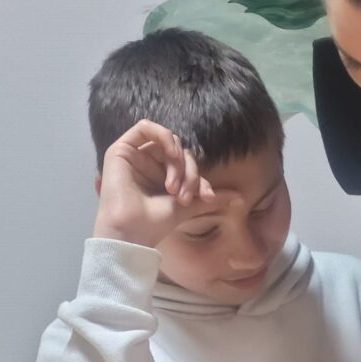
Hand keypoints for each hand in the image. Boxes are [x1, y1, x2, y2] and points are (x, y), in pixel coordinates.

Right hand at [92, 119, 215, 248]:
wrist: (132, 233)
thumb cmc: (155, 223)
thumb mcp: (188, 207)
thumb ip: (208, 198)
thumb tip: (240, 198)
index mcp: (160, 175)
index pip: (187, 163)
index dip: (199, 177)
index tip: (207, 197)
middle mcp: (147, 163)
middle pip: (179, 151)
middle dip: (190, 172)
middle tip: (185, 196)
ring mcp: (134, 155)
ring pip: (167, 141)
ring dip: (178, 160)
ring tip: (175, 186)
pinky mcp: (120, 149)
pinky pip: (145, 127)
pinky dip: (164, 136)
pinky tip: (172, 156)